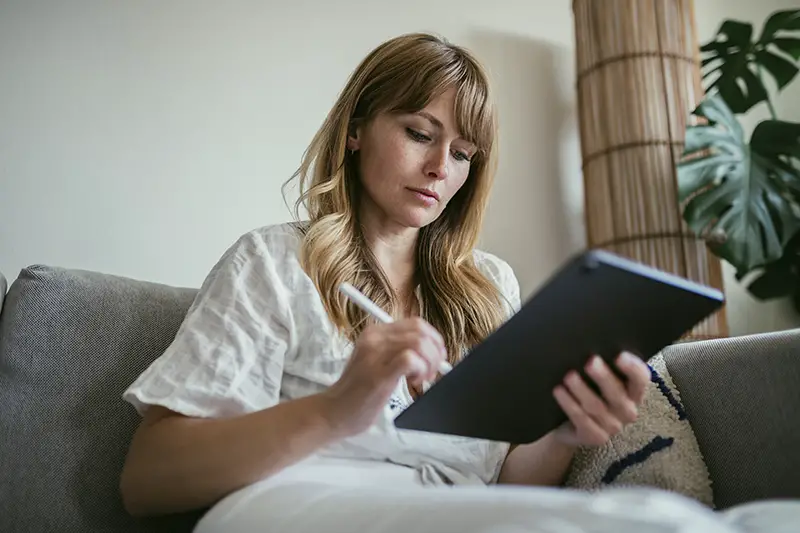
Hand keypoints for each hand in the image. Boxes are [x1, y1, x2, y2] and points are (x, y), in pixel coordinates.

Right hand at [321, 317, 446, 436]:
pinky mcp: (378, 373)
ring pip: (419, 343)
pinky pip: (411, 359)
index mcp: (375, 332)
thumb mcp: (378, 361)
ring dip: (429, 362)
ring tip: (420, 379)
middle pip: (420, 331)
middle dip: (435, 352)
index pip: (416, 324)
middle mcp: (374, 338)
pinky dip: (420, 370)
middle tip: (430, 372)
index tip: (436, 358)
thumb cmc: (359, 391)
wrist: (334, 412)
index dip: (434, 340)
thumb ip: (399, 351)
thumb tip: (433, 351)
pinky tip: (413, 382)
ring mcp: (375, 354)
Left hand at [552, 352, 649, 446]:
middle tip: (590, 362)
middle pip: (617, 394)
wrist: (569, 425)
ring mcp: (612, 427)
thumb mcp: (597, 379)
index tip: (619, 355)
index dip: (633, 368)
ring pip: (596, 407)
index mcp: (633, 392)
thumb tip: (589, 341)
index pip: (641, 379)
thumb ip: (602, 364)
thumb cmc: (588, 392)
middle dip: (604, 377)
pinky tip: (559, 391)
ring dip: (582, 390)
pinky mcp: (594, 437)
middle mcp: (627, 411)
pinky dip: (570, 404)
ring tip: (569, 376)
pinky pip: (582, 420)